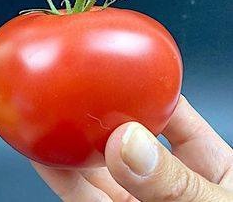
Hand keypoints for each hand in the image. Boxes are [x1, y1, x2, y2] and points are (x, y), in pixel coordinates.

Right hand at [32, 96, 232, 200]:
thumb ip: (176, 185)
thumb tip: (128, 143)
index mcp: (211, 171)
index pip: (175, 117)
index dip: (146, 89)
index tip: (116, 69)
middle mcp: (169, 187)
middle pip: (128, 139)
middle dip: (98, 115)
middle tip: (68, 91)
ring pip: (100, 170)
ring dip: (71, 145)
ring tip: (45, 117)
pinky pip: (85, 200)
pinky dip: (63, 178)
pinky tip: (47, 157)